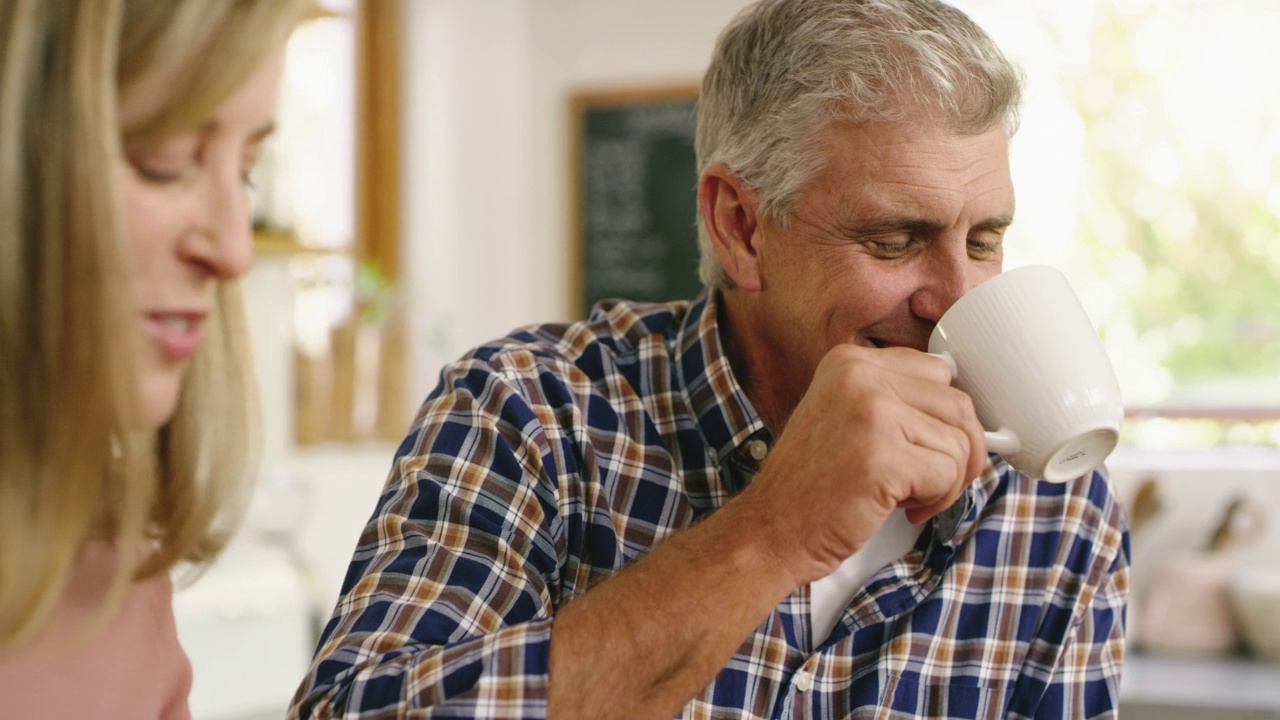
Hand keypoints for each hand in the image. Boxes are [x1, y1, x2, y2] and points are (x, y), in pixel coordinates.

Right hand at [735, 344, 986, 586]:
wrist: (772, 529)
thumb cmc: (813, 485)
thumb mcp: (847, 418)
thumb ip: (896, 402)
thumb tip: (966, 416)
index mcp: (851, 362)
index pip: (938, 373)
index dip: (945, 418)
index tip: (928, 447)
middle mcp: (859, 376)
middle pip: (958, 405)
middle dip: (959, 452)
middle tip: (930, 481)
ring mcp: (871, 412)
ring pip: (959, 442)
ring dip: (946, 481)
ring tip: (907, 496)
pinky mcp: (883, 455)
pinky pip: (947, 474)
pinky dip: (936, 500)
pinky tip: (902, 508)